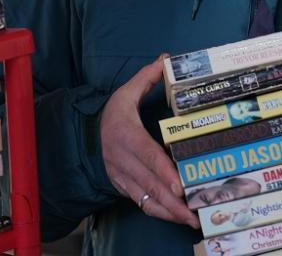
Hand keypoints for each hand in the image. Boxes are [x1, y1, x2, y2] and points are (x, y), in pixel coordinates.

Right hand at [100, 54, 199, 228]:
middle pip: (151, 184)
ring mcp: (124, 177)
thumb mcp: (125, 93)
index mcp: (126, 136)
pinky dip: (161, 213)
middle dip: (174, 201)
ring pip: (148, 199)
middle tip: (195, 212)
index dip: (163, 171)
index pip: (147, 155)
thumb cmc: (112, 116)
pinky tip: (179, 218)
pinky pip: (143, 204)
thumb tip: (165, 59)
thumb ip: (146, 78)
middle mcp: (124, 161)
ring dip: (170, 213)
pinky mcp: (125, 188)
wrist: (86, 137)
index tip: (179, 185)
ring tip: (192, 221)